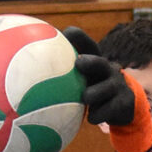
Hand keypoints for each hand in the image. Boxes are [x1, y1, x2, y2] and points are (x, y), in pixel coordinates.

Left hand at [62, 27, 151, 151]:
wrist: (123, 109)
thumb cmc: (94, 91)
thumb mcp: (81, 82)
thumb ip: (62, 76)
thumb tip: (27, 75)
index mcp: (96, 63)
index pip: (88, 46)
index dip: (79, 39)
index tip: (67, 33)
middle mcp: (108, 71)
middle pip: (101, 63)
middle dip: (91, 62)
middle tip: (79, 63)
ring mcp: (118, 86)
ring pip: (107, 88)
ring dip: (95, 92)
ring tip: (86, 97)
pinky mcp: (124, 102)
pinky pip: (110, 109)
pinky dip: (99, 114)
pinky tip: (91, 118)